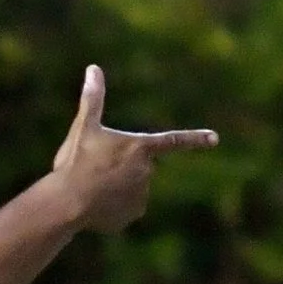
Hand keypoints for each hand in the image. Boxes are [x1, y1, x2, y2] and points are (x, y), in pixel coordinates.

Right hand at [47, 65, 216, 236]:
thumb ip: (92, 98)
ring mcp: (141, 196)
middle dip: (120, 165)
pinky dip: (110, 205)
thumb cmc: (76, 162)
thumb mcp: (83, 127)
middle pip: (138, 165)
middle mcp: (147, 172)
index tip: (215, 138)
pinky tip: (94, 204)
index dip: (195, 139)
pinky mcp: (132, 215)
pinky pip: (123, 206)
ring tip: (91, 185)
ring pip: (129, 186)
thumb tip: (93, 68)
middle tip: (94, 167)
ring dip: (114, 185)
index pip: (174, 140)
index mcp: (140, 148)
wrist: (67, 203)